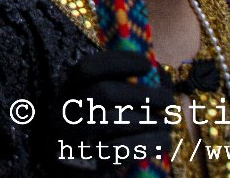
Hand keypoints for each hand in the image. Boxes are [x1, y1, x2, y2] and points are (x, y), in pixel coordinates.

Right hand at [49, 49, 174, 166]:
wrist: (75, 173)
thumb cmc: (96, 135)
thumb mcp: (98, 108)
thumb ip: (122, 88)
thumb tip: (157, 74)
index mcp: (67, 92)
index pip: (87, 68)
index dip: (117, 62)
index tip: (147, 64)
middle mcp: (62, 111)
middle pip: (102, 92)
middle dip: (140, 93)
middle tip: (167, 99)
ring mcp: (69, 138)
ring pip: (109, 120)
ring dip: (145, 119)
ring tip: (166, 122)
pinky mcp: (83, 164)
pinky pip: (117, 150)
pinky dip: (145, 144)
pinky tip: (161, 141)